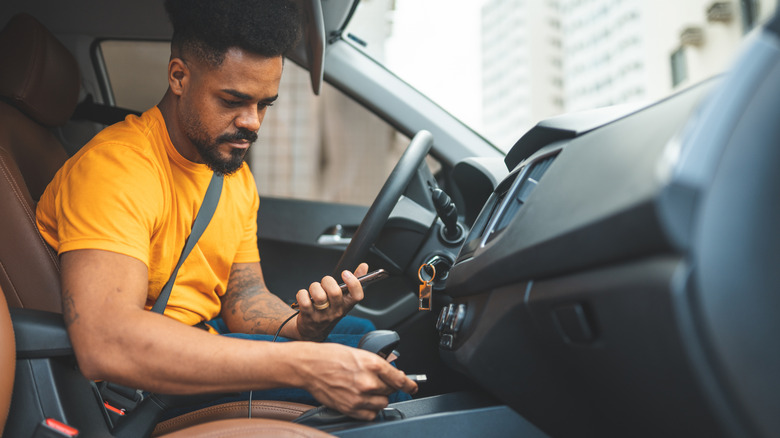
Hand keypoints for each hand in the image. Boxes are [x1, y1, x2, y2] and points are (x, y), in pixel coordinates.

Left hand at [294, 263, 368, 340]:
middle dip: (327, 281)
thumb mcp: (343, 299)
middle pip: (335, 293)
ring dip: (314, 287)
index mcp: (347, 305)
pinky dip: (302, 294)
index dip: (353, 283)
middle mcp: (336, 311)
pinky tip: (304, 296)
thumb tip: (364, 266)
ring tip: (314, 290)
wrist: (312, 330)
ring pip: (319, 296)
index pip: (357, 296)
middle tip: (324, 282)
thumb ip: (353, 282)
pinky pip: (304, 301)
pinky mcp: (308, 317)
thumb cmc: (329, 309)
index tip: (346, 273)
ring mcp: (323, 315)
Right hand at [300, 343, 417, 419]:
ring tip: (367, 391)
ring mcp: (359, 397)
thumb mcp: (359, 353)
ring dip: (378, 399)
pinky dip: (370, 409)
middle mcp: (368, 381)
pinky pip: (370, 414)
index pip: (400, 379)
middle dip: (386, 387)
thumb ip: (377, 364)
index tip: (413, 387)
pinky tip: (363, 401)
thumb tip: (391, 372)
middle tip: (376, 382)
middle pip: (391, 392)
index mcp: (372, 364)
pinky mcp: (350, 408)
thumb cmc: (330, 356)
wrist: (309, 366)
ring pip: (382, 404)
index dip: (409, 384)